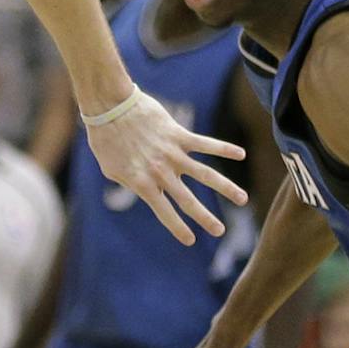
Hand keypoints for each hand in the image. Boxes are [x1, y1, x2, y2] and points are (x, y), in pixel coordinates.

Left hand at [84, 87, 246, 245]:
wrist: (110, 107)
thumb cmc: (106, 139)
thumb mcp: (111, 169)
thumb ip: (128, 183)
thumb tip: (140, 189)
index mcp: (143, 183)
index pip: (164, 211)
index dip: (178, 228)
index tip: (190, 241)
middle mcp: (161, 172)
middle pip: (188, 200)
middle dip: (205, 218)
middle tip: (220, 231)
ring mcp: (172, 153)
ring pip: (205, 174)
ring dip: (226, 188)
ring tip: (242, 200)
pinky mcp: (179, 135)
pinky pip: (206, 143)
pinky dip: (224, 148)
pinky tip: (241, 155)